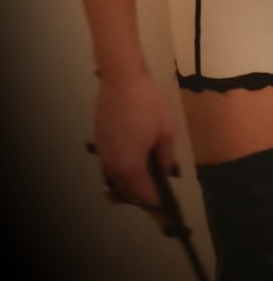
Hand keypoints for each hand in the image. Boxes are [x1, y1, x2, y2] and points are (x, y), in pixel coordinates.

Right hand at [94, 73, 177, 208]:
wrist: (121, 80)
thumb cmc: (148, 104)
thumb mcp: (166, 130)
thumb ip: (166, 155)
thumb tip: (165, 170)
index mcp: (131, 166)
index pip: (143, 193)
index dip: (155, 199)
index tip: (165, 201)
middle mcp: (113, 166)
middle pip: (126, 190)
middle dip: (140, 192)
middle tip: (156, 187)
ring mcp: (103, 154)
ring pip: (115, 177)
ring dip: (128, 180)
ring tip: (144, 172)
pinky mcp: (98, 141)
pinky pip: (110, 163)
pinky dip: (120, 165)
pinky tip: (132, 155)